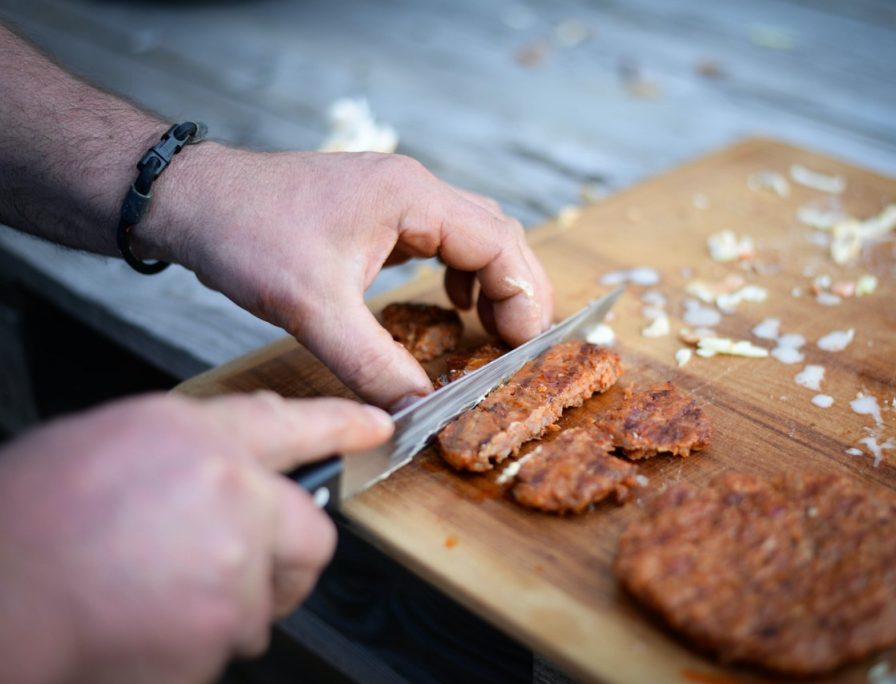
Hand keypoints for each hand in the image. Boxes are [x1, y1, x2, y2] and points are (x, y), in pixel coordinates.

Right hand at [0, 392, 392, 683]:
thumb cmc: (28, 520)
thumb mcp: (112, 446)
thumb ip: (188, 453)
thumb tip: (227, 469)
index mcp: (197, 437)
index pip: (289, 423)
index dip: (340, 426)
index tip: (376, 427)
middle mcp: (231, 491)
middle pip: (310, 535)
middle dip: (288, 559)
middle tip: (243, 569)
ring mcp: (235, 560)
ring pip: (267, 599)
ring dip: (228, 606)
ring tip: (156, 597)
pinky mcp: (224, 624)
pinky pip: (233, 642)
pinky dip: (196, 644)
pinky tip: (145, 623)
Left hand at [143, 147, 553, 409]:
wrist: (192, 201)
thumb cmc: (247, 235)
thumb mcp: (314, 310)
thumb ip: (373, 364)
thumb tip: (416, 409)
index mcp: (411, 197)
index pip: (499, 242)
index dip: (522, 297)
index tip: (521, 347)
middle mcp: (412, 189)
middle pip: (498, 233)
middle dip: (517, 289)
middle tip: (516, 345)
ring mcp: (395, 196)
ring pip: (473, 232)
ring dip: (492, 278)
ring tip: (492, 328)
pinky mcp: (376, 211)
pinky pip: (440, 238)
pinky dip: (459, 271)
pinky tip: (450, 300)